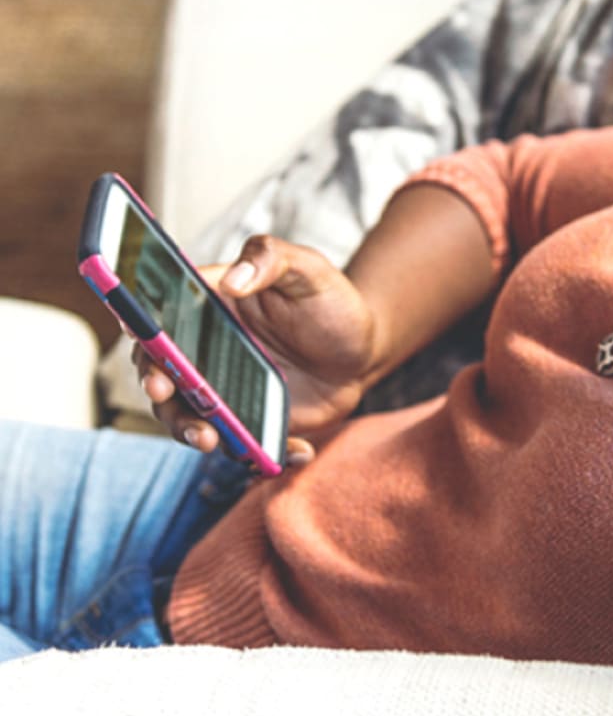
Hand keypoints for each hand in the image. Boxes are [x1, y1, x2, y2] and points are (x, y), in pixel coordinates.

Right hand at [133, 235, 379, 465]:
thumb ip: (270, 259)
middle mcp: (206, 354)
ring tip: (213, 441)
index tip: (150, 357)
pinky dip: (262, 456)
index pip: (159, 323)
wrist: (364, 346)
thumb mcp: (306, 268)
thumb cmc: (329, 300)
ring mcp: (226, 392)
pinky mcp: (252, 422)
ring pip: (192, 419)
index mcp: (208, 310)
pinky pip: (244, 446)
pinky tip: (297, 451)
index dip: (145, 341)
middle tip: (174, 399)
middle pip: (164, 378)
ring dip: (193, 433)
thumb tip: (234, 281)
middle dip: (163, 397)